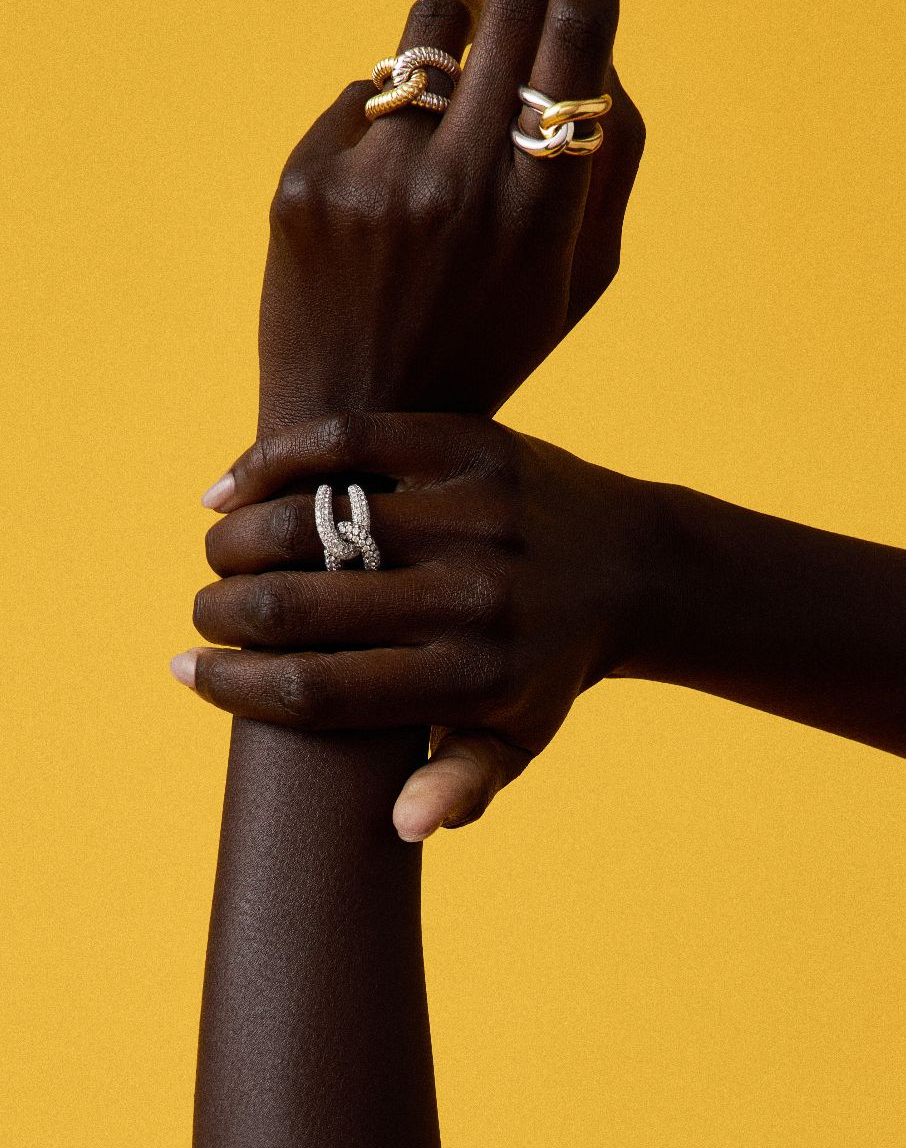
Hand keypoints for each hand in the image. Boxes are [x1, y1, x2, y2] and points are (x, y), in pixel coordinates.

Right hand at [175, 412, 659, 837]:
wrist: (637, 566)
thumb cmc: (555, 662)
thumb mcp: (521, 735)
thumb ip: (465, 782)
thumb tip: (399, 827)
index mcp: (473, 678)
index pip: (318, 693)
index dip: (234, 687)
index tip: (189, 672)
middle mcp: (473, 596)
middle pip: (301, 606)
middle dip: (223, 610)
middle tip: (203, 609)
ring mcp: (474, 512)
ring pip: (315, 518)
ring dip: (238, 538)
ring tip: (217, 550)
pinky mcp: (474, 445)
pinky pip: (349, 440)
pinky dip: (274, 458)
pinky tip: (232, 486)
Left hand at [258, 0, 643, 430]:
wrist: (360, 426)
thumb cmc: (487, 342)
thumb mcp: (580, 278)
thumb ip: (610, 162)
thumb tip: (593, 49)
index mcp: (545, 214)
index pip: (580, 42)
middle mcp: (463, 185)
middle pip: (502, 9)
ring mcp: (377, 182)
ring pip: (423, 39)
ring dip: (448, 42)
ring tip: (444, 111)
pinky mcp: (304, 183)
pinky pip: (361, 99)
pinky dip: (383, 124)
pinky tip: (379, 195)